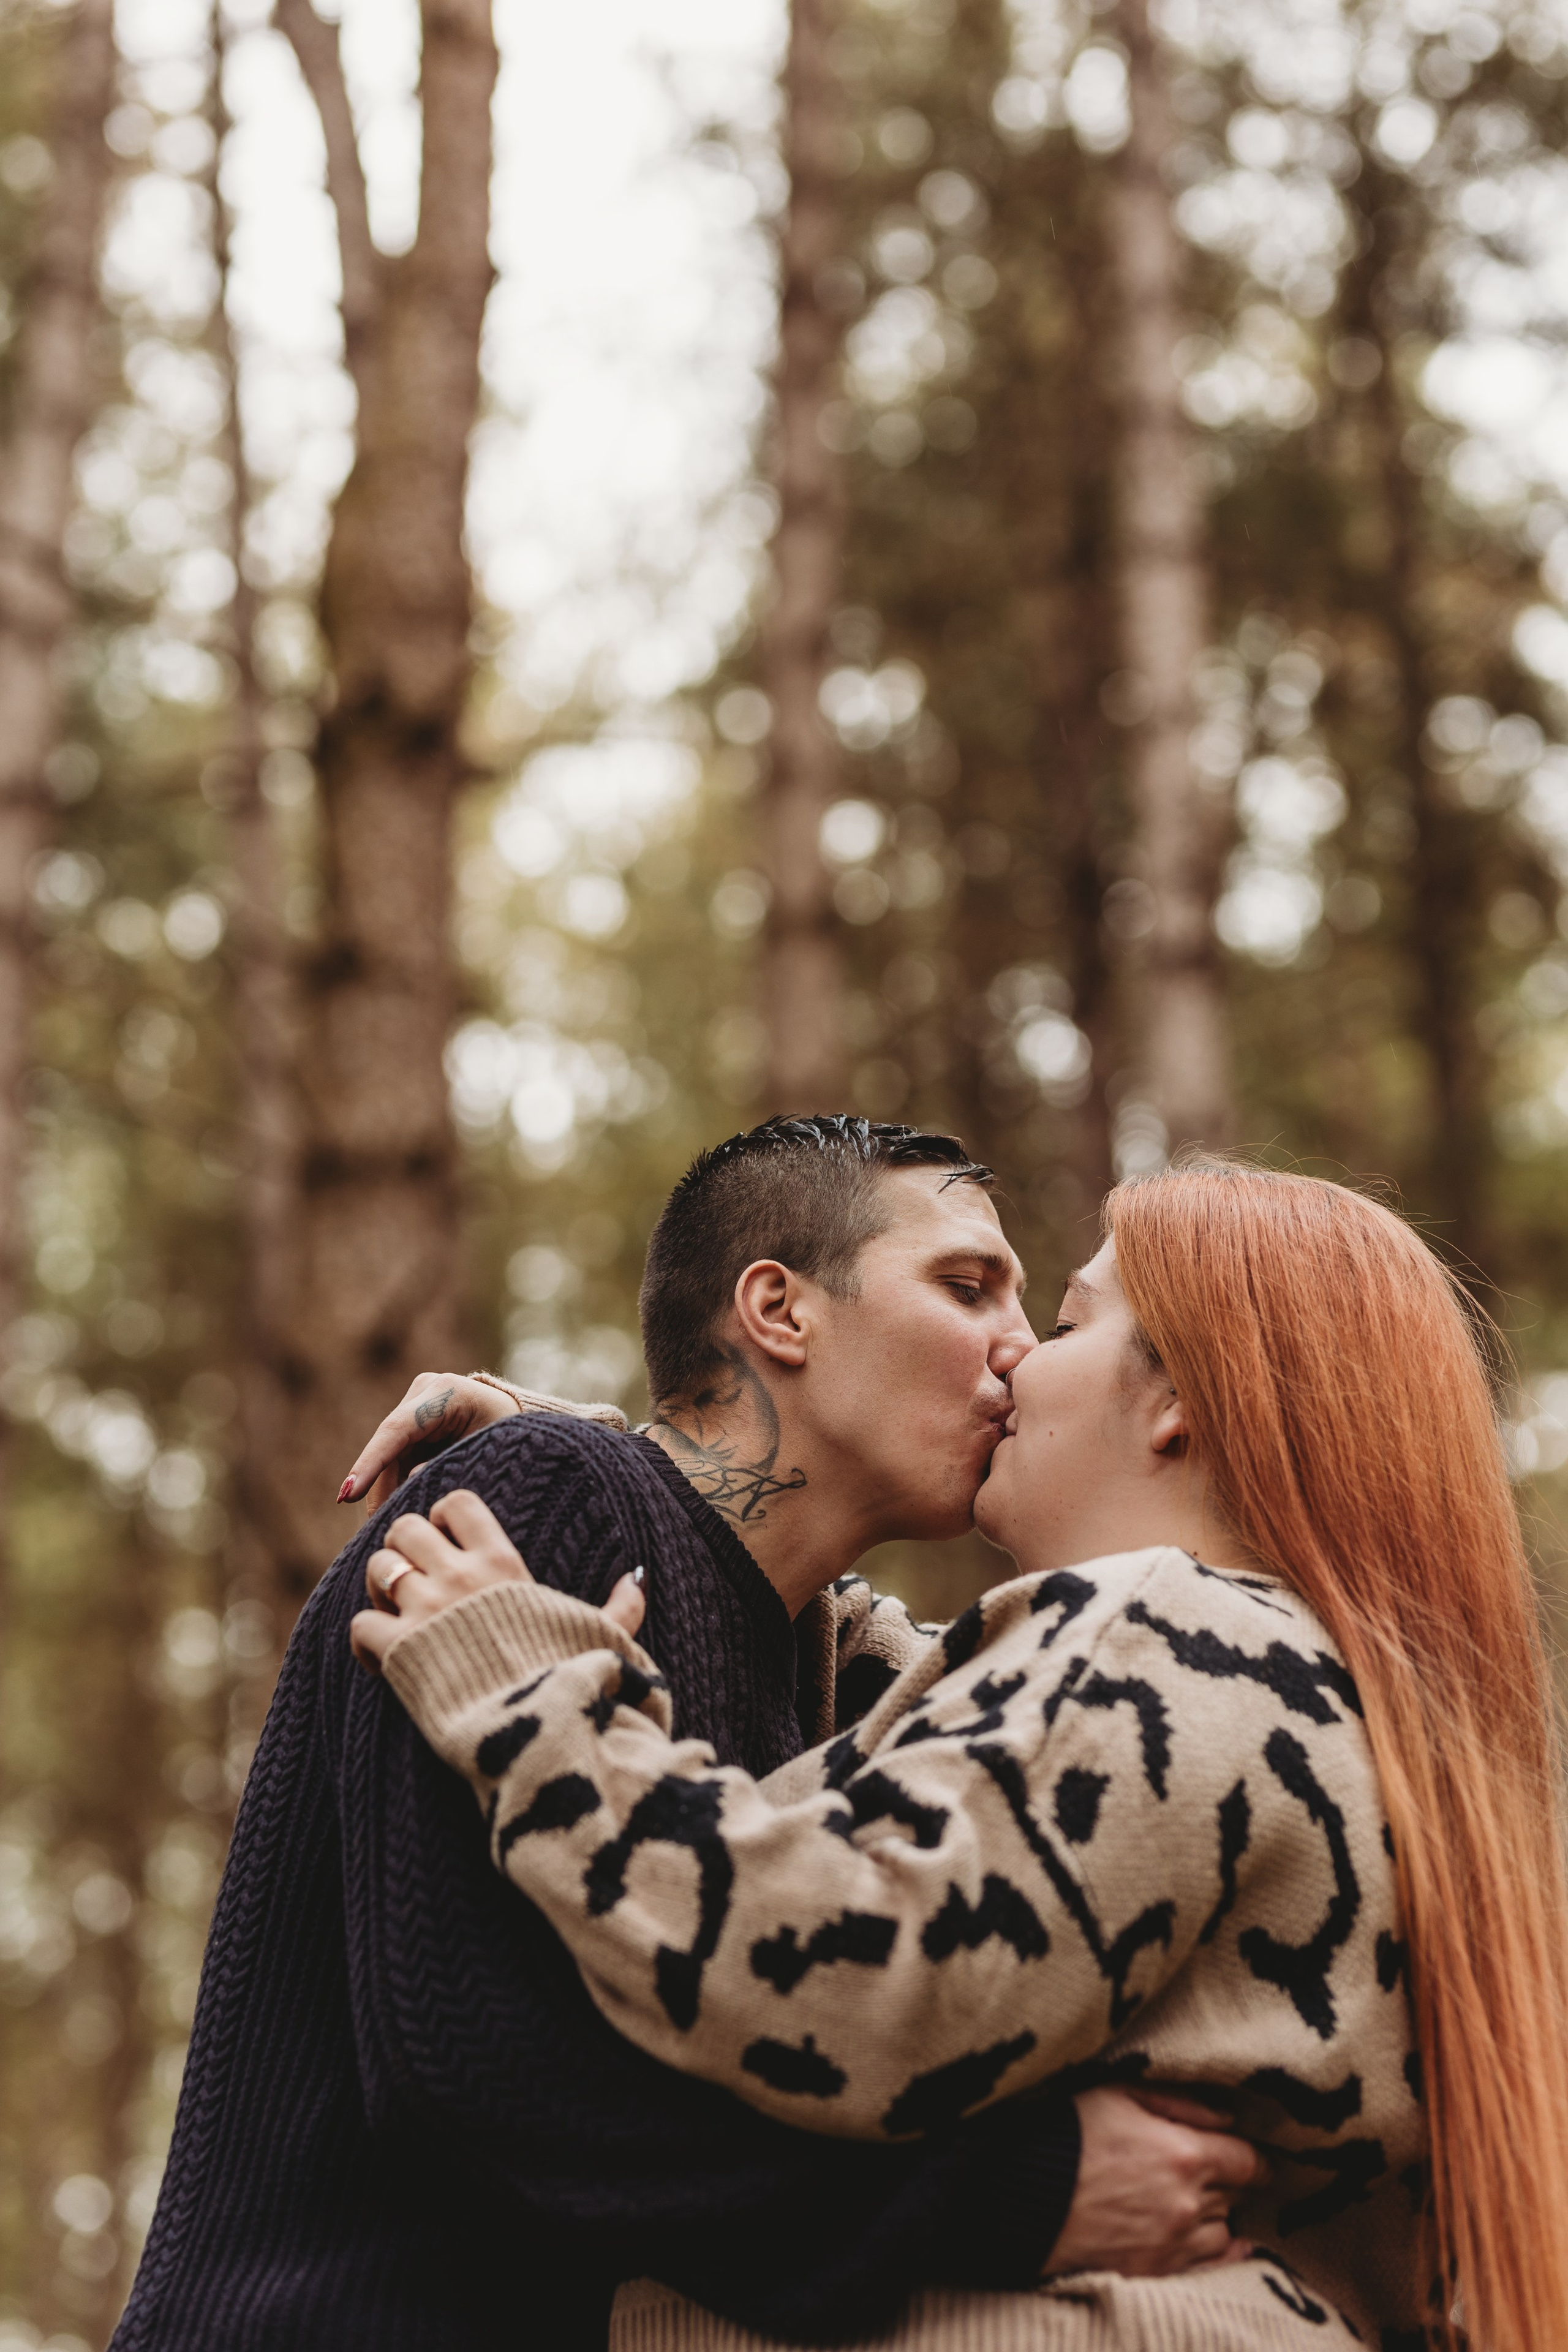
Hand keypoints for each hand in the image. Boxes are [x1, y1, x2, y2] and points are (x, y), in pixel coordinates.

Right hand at [338, 1374, 520, 1513]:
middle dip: (378, 1489)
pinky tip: (393, 1513)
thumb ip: (450, 1468)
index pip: (397, 1429)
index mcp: (447, 1392)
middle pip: (390, 1446)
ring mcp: (416, 1404)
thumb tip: (409, 1484)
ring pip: (390, 1455)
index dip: (371, 1463)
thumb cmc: (514, 1440)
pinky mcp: (414, 1422)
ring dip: (386, 1491)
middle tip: (374, 1530)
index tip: (348, 1495)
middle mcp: (425, 1392)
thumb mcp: (488, 1454)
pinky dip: (396, 1485)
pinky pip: (397, 1457)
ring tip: (383, 1528)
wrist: (523, 1426)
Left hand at [349, 1488, 646, 1672]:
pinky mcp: (400, 1651)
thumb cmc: (575, 1680)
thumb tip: (637, 1582)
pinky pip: (360, 1624)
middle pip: (404, 1527)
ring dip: (380, 1590)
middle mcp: (459, 1577)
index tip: (447, 1545)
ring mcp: (426, 1611)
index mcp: (503, 1564)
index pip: (457, 1503)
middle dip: (403, 1549)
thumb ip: (620, 1606)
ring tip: (397, 1616)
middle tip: (415, 1580)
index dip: (443, 1518)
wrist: (542, 1732)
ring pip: (377, 1567)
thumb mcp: (601, 1635)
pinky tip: (384, 1659)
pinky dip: (366, 1640)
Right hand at [1045, 2086, 1265, 2277]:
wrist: (1022, 2196)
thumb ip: (1179, 2101)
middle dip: (1230, 2180)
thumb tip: (1226, 2115)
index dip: (1254, 2156)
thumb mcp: (1118, 2094)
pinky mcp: (1154, 2272)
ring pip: (1223, 2232)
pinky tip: (1231, 2246)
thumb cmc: (1067, 2135)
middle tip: (1220, 2171)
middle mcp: (1188, 2204)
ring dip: (1220, 2215)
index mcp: (1184, 2155)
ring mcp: (1173, 2244)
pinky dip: (1222, 2254)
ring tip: (1207, 2202)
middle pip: (1236, 2195)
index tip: (1253, 2156)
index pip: (1247, 2160)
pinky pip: (1208, 2268)